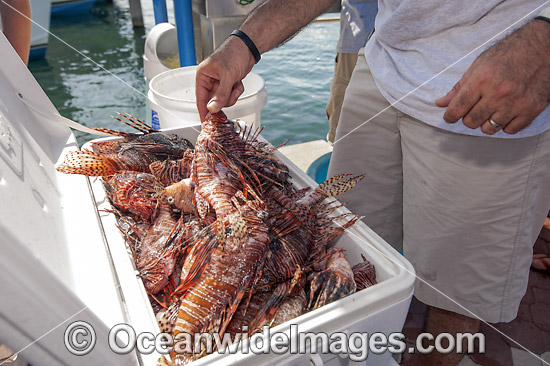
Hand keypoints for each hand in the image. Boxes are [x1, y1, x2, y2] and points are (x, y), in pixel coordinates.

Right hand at [195, 36, 255, 120]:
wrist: (248, 47)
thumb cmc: (234, 54)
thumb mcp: (228, 76)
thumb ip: (220, 94)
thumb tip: (212, 109)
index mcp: (203, 76)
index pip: (200, 98)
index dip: (204, 111)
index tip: (206, 123)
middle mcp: (209, 80)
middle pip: (214, 101)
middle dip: (225, 98)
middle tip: (231, 91)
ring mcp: (219, 83)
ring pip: (224, 100)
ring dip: (232, 94)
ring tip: (236, 83)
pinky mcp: (228, 84)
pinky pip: (231, 95)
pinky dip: (237, 91)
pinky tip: (239, 81)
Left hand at [436, 19, 549, 134]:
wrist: (543, 46)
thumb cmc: (509, 53)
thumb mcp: (479, 65)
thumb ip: (459, 87)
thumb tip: (441, 103)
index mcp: (482, 80)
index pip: (457, 108)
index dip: (450, 116)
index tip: (450, 116)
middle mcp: (499, 93)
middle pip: (471, 122)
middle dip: (468, 118)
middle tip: (474, 108)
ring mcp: (516, 103)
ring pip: (488, 129)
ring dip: (485, 122)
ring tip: (490, 109)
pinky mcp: (531, 109)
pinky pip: (509, 130)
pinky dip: (505, 124)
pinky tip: (506, 112)